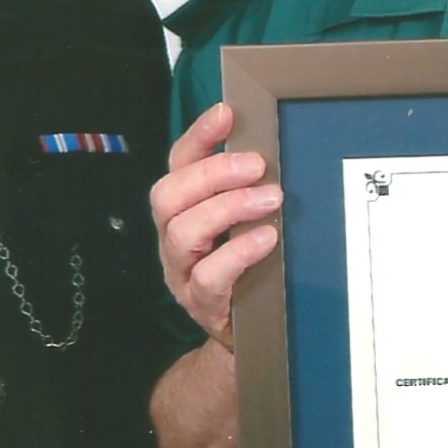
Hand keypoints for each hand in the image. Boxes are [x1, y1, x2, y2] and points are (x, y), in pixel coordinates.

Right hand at [150, 101, 280, 347]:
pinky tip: (266, 239)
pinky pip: (208, 276)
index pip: (178, 163)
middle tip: (258, 165)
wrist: (246, 334)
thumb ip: (250, 190)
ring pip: (183, 232)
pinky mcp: (200, 303)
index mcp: (181, 208)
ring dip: (228, 208)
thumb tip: (278, 148)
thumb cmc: (249, 267)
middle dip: (213, 173)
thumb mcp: (245, 222)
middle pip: (169, 195)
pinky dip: (237, 253)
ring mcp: (181, 271)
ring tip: (271, 198)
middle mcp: (172, 237)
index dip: (199, 136)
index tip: (228, 113)